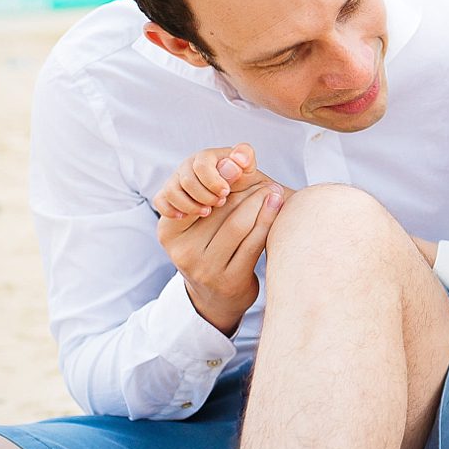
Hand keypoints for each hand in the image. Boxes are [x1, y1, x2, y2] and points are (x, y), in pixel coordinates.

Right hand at [153, 142, 258, 218]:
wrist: (234, 196)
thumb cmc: (241, 182)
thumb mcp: (248, 170)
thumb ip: (245, 160)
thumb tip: (236, 161)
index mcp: (207, 156)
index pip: (202, 164)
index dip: (213, 180)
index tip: (225, 192)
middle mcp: (189, 165)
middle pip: (187, 180)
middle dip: (205, 195)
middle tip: (219, 203)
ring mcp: (176, 179)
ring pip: (171, 191)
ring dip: (190, 205)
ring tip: (206, 212)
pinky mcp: (166, 194)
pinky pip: (159, 200)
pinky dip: (170, 210)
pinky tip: (184, 216)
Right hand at [155, 144, 291, 333]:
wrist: (218, 297)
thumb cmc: (214, 246)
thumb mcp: (203, 220)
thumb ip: (216, 187)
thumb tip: (243, 151)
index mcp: (169, 231)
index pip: (194, 195)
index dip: (219, 178)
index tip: (241, 168)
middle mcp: (182, 251)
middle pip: (220, 209)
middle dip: (247, 190)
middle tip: (267, 179)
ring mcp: (205, 268)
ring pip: (239, 225)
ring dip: (262, 203)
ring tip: (275, 191)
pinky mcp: (229, 280)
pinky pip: (254, 242)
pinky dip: (269, 220)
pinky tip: (278, 207)